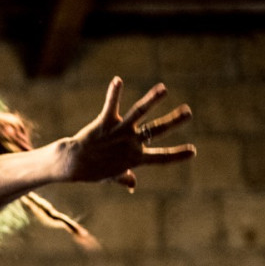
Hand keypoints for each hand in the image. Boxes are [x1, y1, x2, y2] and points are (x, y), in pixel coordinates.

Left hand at [64, 78, 194, 188]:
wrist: (71, 165)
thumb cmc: (93, 170)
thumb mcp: (110, 176)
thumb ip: (124, 178)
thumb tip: (132, 185)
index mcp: (134, 158)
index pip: (160, 157)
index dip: (176, 155)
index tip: (193, 151)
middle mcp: (129, 143)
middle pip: (155, 130)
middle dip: (173, 121)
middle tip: (188, 112)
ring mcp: (118, 132)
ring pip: (138, 114)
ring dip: (151, 100)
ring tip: (163, 89)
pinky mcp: (103, 124)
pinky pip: (110, 106)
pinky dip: (114, 93)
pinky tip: (118, 80)